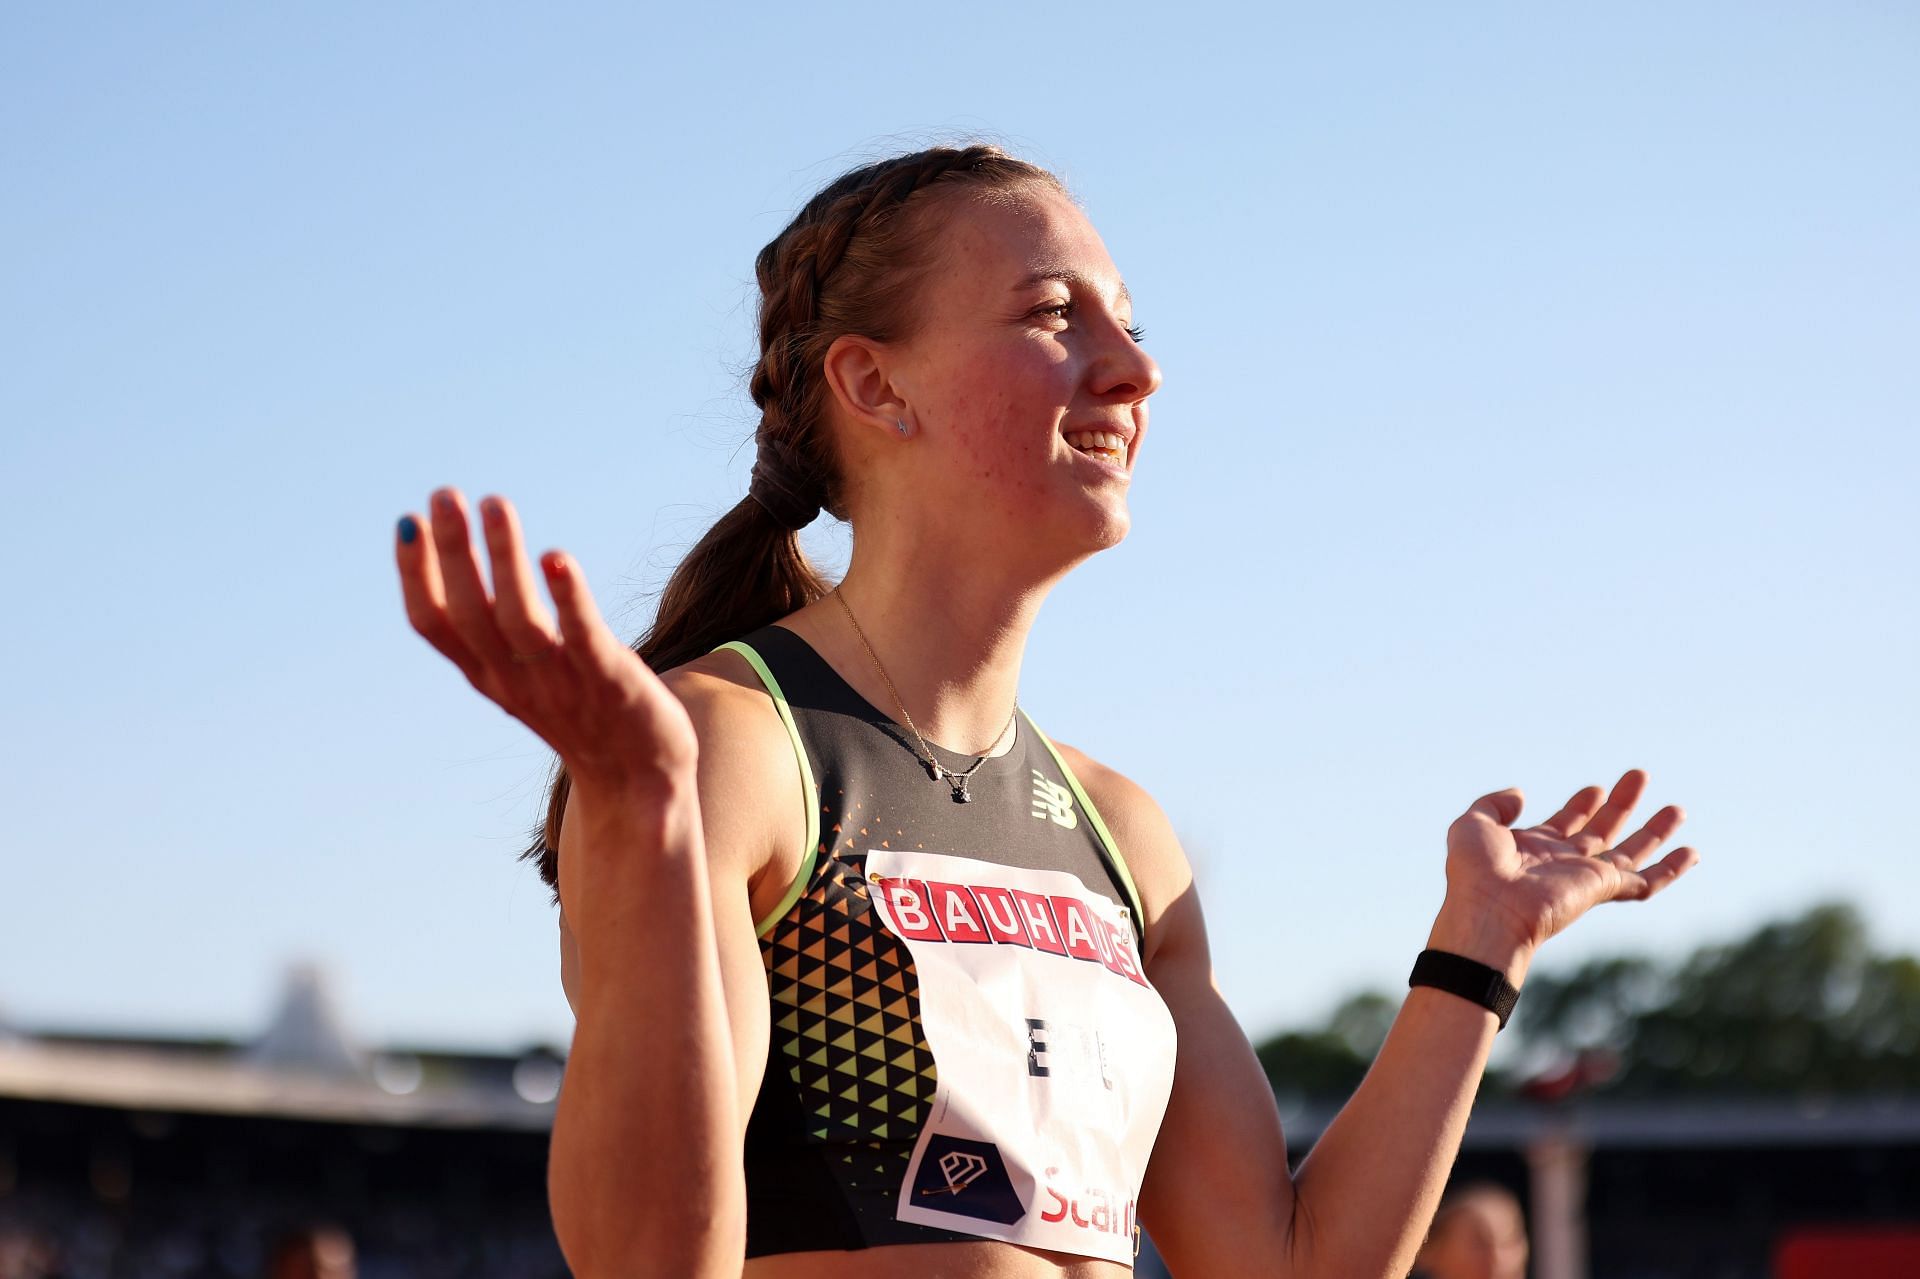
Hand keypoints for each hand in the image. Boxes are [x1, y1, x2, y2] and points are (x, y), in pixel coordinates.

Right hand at [393, 486, 698, 795]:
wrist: (640, 784)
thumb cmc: (583, 718)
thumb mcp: (524, 677)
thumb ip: (496, 633)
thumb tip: (464, 567)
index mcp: (489, 676)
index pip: (436, 625)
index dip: (416, 576)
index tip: (409, 522)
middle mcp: (515, 681)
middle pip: (471, 614)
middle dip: (454, 552)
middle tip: (445, 493)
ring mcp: (562, 684)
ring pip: (520, 622)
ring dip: (504, 561)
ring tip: (495, 504)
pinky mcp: (611, 682)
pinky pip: (584, 638)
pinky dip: (569, 599)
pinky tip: (557, 557)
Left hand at [1430, 770, 1699, 980]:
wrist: (1489, 910)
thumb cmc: (1474, 873)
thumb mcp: (1473, 823)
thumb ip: (1495, 804)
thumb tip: (1521, 793)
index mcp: (1534, 848)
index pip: (1566, 823)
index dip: (1581, 805)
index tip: (1596, 789)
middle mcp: (1564, 862)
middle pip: (1601, 829)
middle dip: (1620, 804)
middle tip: (1639, 776)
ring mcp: (1585, 876)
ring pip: (1630, 853)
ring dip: (1653, 831)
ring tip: (1677, 808)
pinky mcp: (1603, 888)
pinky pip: (1646, 882)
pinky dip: (1672, 869)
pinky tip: (1692, 852)